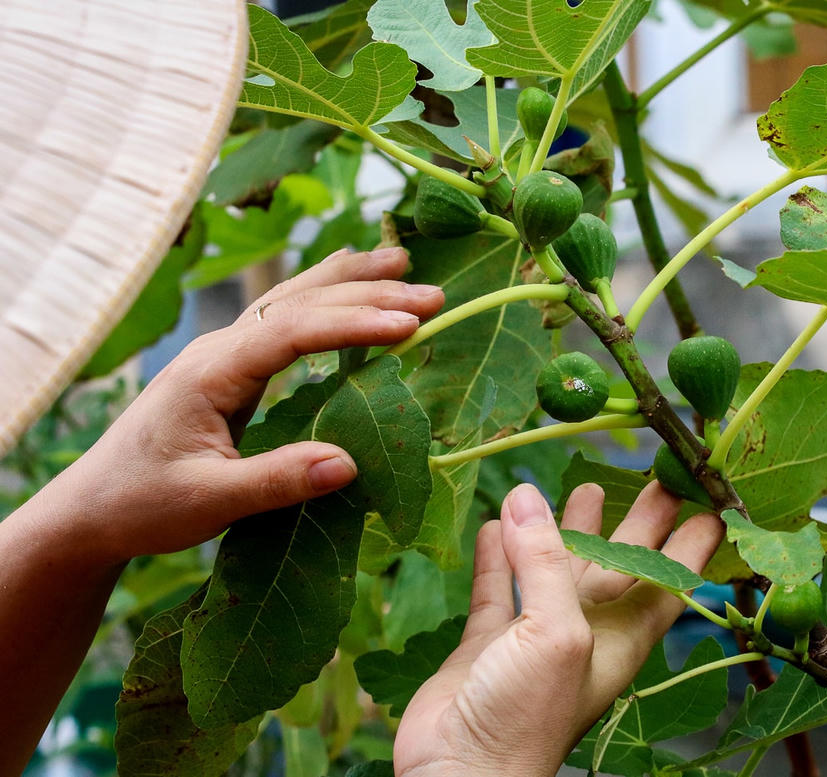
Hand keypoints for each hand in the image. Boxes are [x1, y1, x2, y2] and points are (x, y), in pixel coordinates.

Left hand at [28, 246, 443, 566]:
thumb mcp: (208, 503)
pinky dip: (323, 294)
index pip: (291, 332)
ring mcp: (224, 353)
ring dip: (349, 281)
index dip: (353, 325)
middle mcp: (218, 349)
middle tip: (435, 297)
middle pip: (299, 303)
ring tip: (403, 263)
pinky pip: (285, 317)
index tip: (410, 326)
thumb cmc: (143, 505)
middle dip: (368, 295)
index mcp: (210, 372)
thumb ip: (276, 481)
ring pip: (292, 300)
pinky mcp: (231, 366)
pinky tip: (346, 276)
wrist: (91, 509)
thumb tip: (349, 463)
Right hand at [392, 482, 723, 776]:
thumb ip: (546, 563)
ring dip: (569, 533)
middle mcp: (586, 632)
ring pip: (558, 571)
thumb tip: (526, 500)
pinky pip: (497, 590)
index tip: (709, 499)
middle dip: (639, 522)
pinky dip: (498, 559)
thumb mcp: (556, 633)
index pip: (669, 578)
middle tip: (657, 478)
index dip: (690, 541)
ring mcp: (534, 638)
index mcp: (621, 635)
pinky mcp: (488, 644)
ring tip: (584, 490)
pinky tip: (497, 527)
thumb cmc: (527, 719)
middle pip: (621, 565)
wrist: (460, 772)